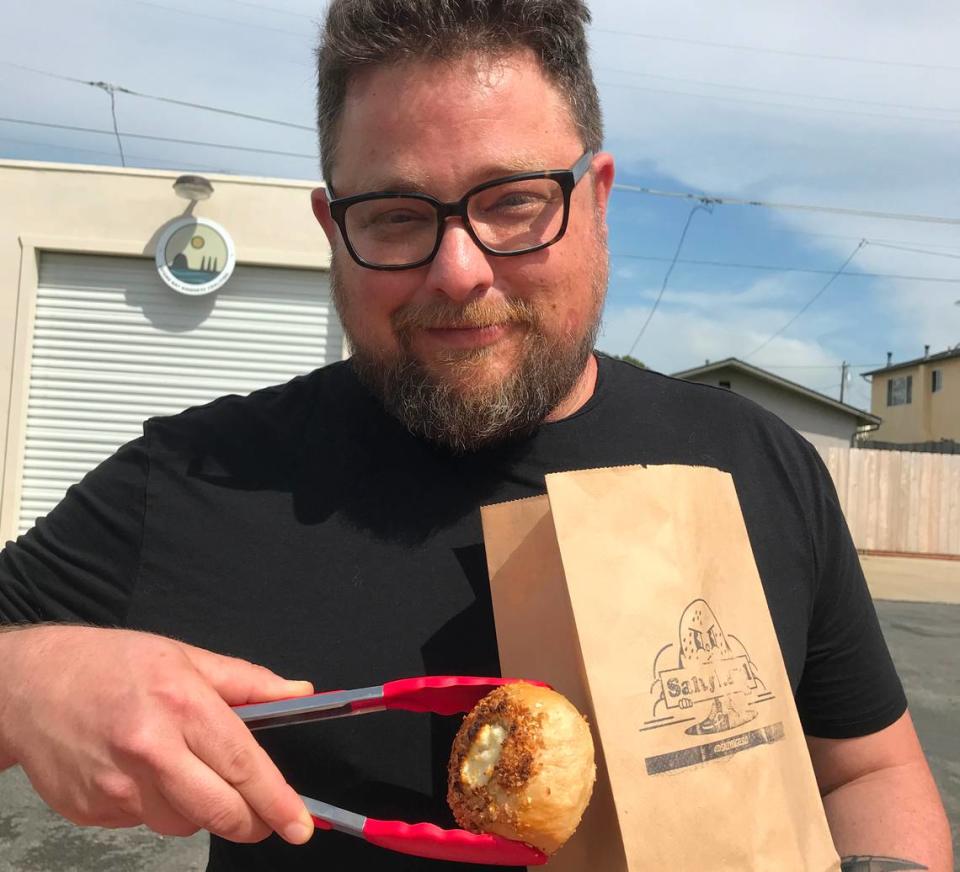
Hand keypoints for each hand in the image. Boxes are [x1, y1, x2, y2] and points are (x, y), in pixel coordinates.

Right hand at [0, 625, 315, 844]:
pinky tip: (142, 772)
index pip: (242, 764)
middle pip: (217, 810)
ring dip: (197, 808)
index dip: (276, 801)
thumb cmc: (112, 664)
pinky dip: (156, 805)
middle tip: (261, 817)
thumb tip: (301, 694)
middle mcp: (149, 748)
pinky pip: (144, 822)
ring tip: (182, 767)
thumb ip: (249, 682)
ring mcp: (117, 786)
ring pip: (182, 823)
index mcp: (181, 703)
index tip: (299, 825)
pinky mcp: (92, 811)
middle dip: (250, 821)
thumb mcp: (186, 657)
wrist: (28, 685)